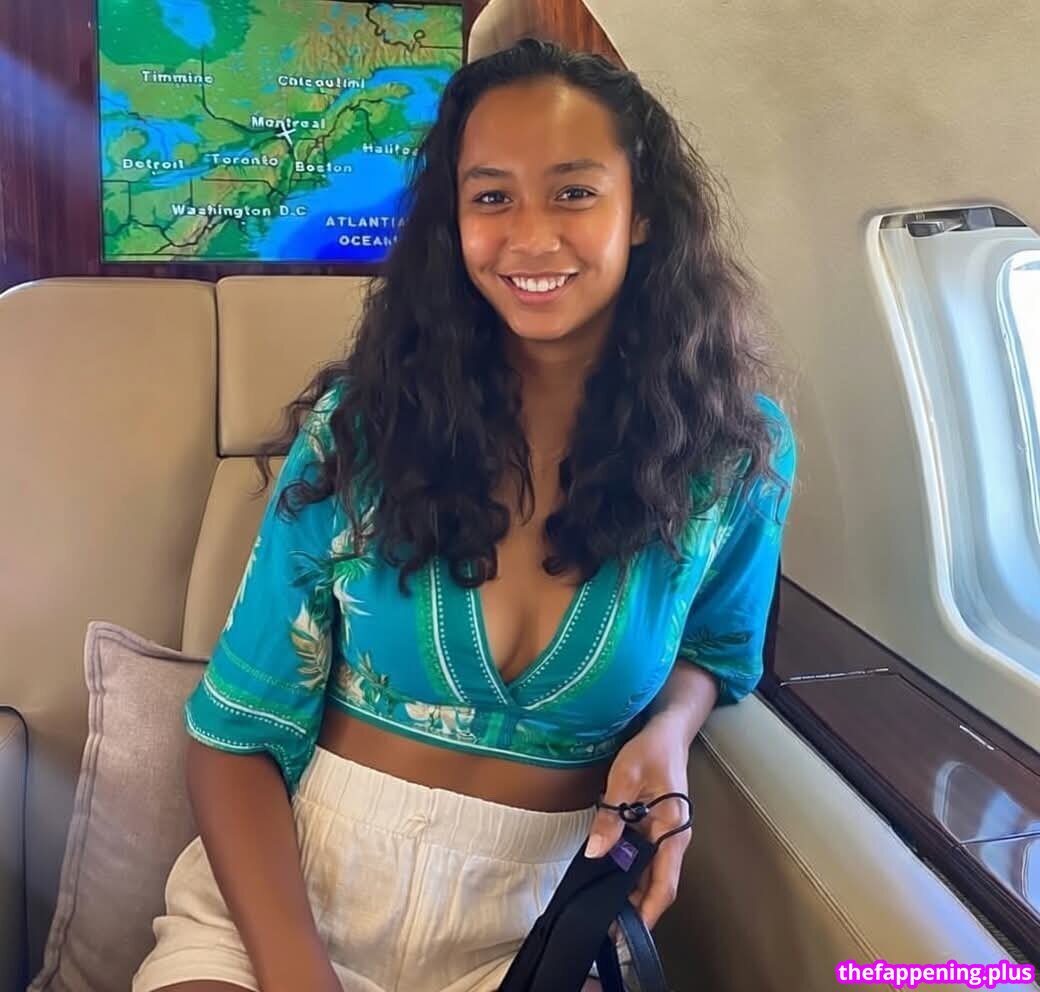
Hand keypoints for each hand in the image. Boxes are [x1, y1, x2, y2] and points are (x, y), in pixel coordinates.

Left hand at [584, 713, 692, 929]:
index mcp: (672, 831)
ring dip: (628, 891)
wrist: (667, 731)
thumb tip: (595, 852)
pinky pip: (642, 857)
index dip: (647, 911)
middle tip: (603, 927)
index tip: (628, 933)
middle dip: (633, 909)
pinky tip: (605, 875)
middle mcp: (672, 840)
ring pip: (648, 873)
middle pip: (656, 885)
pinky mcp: (655, 829)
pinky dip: (626, 870)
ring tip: (600, 909)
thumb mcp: (625, 777)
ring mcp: (664, 836)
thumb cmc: (651, 750)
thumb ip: (611, 815)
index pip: (664, 884)